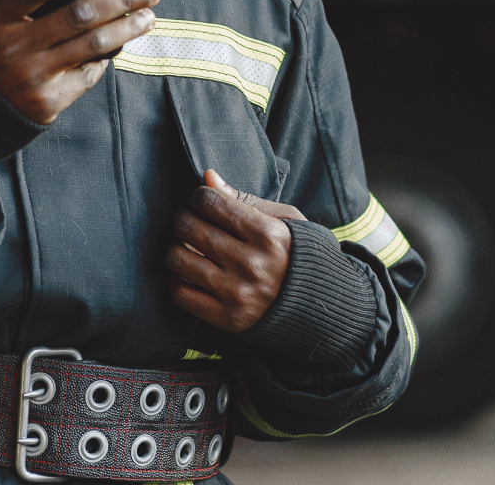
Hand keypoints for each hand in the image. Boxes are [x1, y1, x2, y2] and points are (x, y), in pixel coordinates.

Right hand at [0, 0, 159, 123]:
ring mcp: (31, 78)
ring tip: (147, 16)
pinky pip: (86, 75)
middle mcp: (13, 48)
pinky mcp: (46, 103)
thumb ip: (16, 6)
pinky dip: (103, 59)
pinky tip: (117, 47)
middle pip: (78, 15)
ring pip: (93, 46)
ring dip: (127, 28)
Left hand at [167, 169, 306, 332]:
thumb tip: (208, 176)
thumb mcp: (284, 219)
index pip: (209, 202)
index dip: (198, 196)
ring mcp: (237, 293)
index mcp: (267, 234)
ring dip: (176, 248)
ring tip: (188, 247)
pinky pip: (180, 293)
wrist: (318, 304)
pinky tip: (190, 273)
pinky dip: (178, 280)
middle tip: (191, 222)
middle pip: (188, 227)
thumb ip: (244, 198)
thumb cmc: (296, 253)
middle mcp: (250, 264)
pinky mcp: (226, 318)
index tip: (202, 202)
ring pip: (177, 259)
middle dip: (183, 219)